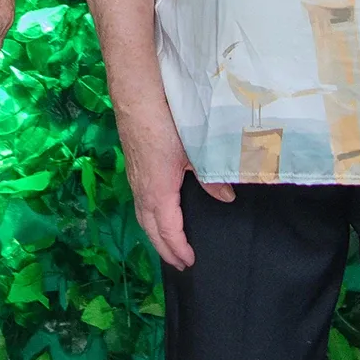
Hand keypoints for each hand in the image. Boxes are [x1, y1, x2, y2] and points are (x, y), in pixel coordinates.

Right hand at [118, 100, 231, 271]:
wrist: (136, 96)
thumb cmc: (165, 124)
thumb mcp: (194, 151)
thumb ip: (210, 178)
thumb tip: (226, 197)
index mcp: (158, 192)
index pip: (167, 231)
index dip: (178, 249)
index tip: (190, 262)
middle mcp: (142, 190)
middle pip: (150, 229)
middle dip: (164, 249)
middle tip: (179, 264)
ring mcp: (134, 178)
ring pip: (142, 215)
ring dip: (154, 234)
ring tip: (167, 245)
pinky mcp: (133, 166)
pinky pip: (140, 202)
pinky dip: (149, 218)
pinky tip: (157, 212)